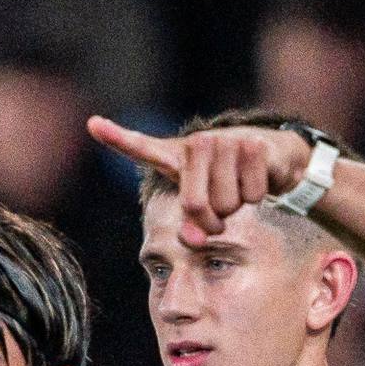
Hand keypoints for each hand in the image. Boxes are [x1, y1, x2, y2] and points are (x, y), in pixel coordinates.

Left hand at [88, 116, 312, 247]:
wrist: (271, 156)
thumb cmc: (227, 183)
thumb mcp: (204, 205)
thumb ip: (191, 227)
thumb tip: (191, 240)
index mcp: (176, 156)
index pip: (141, 147)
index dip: (117, 137)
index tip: (93, 124)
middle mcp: (196, 144)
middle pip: (194, 206)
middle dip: (210, 223)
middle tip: (218, 218)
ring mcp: (223, 142)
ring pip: (226, 204)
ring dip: (237, 209)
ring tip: (239, 190)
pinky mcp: (252, 145)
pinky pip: (252, 194)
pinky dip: (258, 196)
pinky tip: (256, 178)